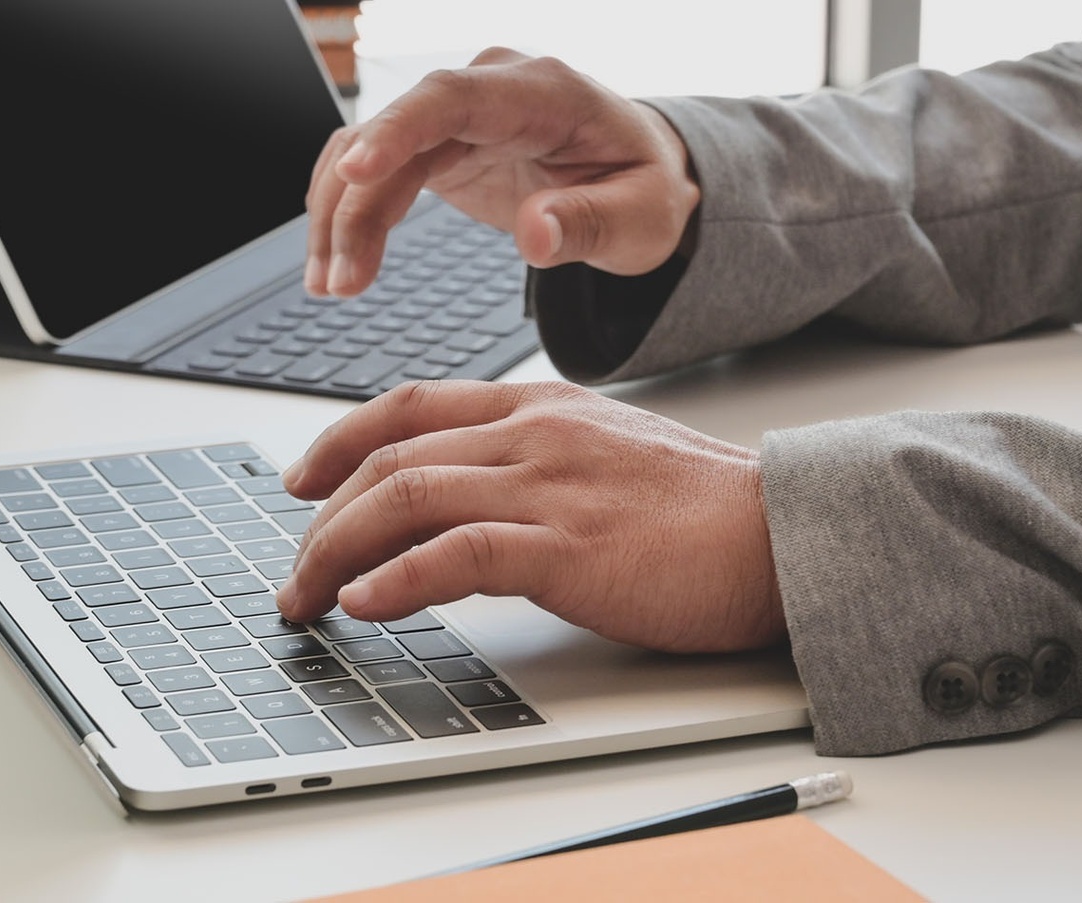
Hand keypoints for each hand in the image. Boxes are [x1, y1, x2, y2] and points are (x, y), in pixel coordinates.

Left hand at [275, 381, 785, 653]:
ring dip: (338, 554)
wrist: (784, 531)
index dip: (340, 441)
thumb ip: (535, 468)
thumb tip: (466, 514)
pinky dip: (398, 580)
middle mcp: (534, 434)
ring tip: (310, 600)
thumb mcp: (606, 458)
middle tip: (297, 573)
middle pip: (391, 459)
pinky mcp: (569, 546)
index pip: (411, 406)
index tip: (302, 481)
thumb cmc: (706, 509)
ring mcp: (550, 485)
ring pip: (406, 498)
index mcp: (541, 408)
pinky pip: (457, 553)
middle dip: (324, 519)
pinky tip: (366, 606)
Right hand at [303, 48, 699, 298]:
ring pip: (369, 150)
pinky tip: (337, 264)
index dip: (398, 130)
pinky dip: (350, 215)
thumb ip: (590, 223)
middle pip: (396, 131)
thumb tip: (535, 233)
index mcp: (542, 92)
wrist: (636, 177)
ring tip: (331, 286)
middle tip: (340, 283)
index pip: (452, 97)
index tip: (356, 171)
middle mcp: (489, 89)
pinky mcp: (437, 144)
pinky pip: (374, 169)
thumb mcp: (641, 218)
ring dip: (340, 216)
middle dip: (354, 205)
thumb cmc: (643, 190)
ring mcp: (457, 114)